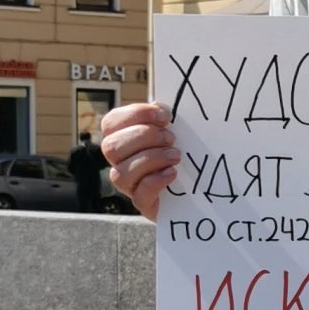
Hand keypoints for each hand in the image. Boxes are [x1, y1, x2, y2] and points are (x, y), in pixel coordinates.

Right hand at [101, 100, 180, 222]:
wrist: (197, 189)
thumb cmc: (180, 153)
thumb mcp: (172, 132)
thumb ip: (163, 119)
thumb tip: (161, 105)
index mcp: (122, 138)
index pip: (111, 122)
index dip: (135, 115)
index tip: (164, 115)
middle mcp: (119, 162)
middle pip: (111, 147)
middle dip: (143, 137)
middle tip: (171, 138)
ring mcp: (129, 185)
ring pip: (121, 173)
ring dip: (151, 159)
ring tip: (175, 155)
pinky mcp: (143, 204)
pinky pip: (139, 194)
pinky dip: (156, 181)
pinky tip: (172, 173)